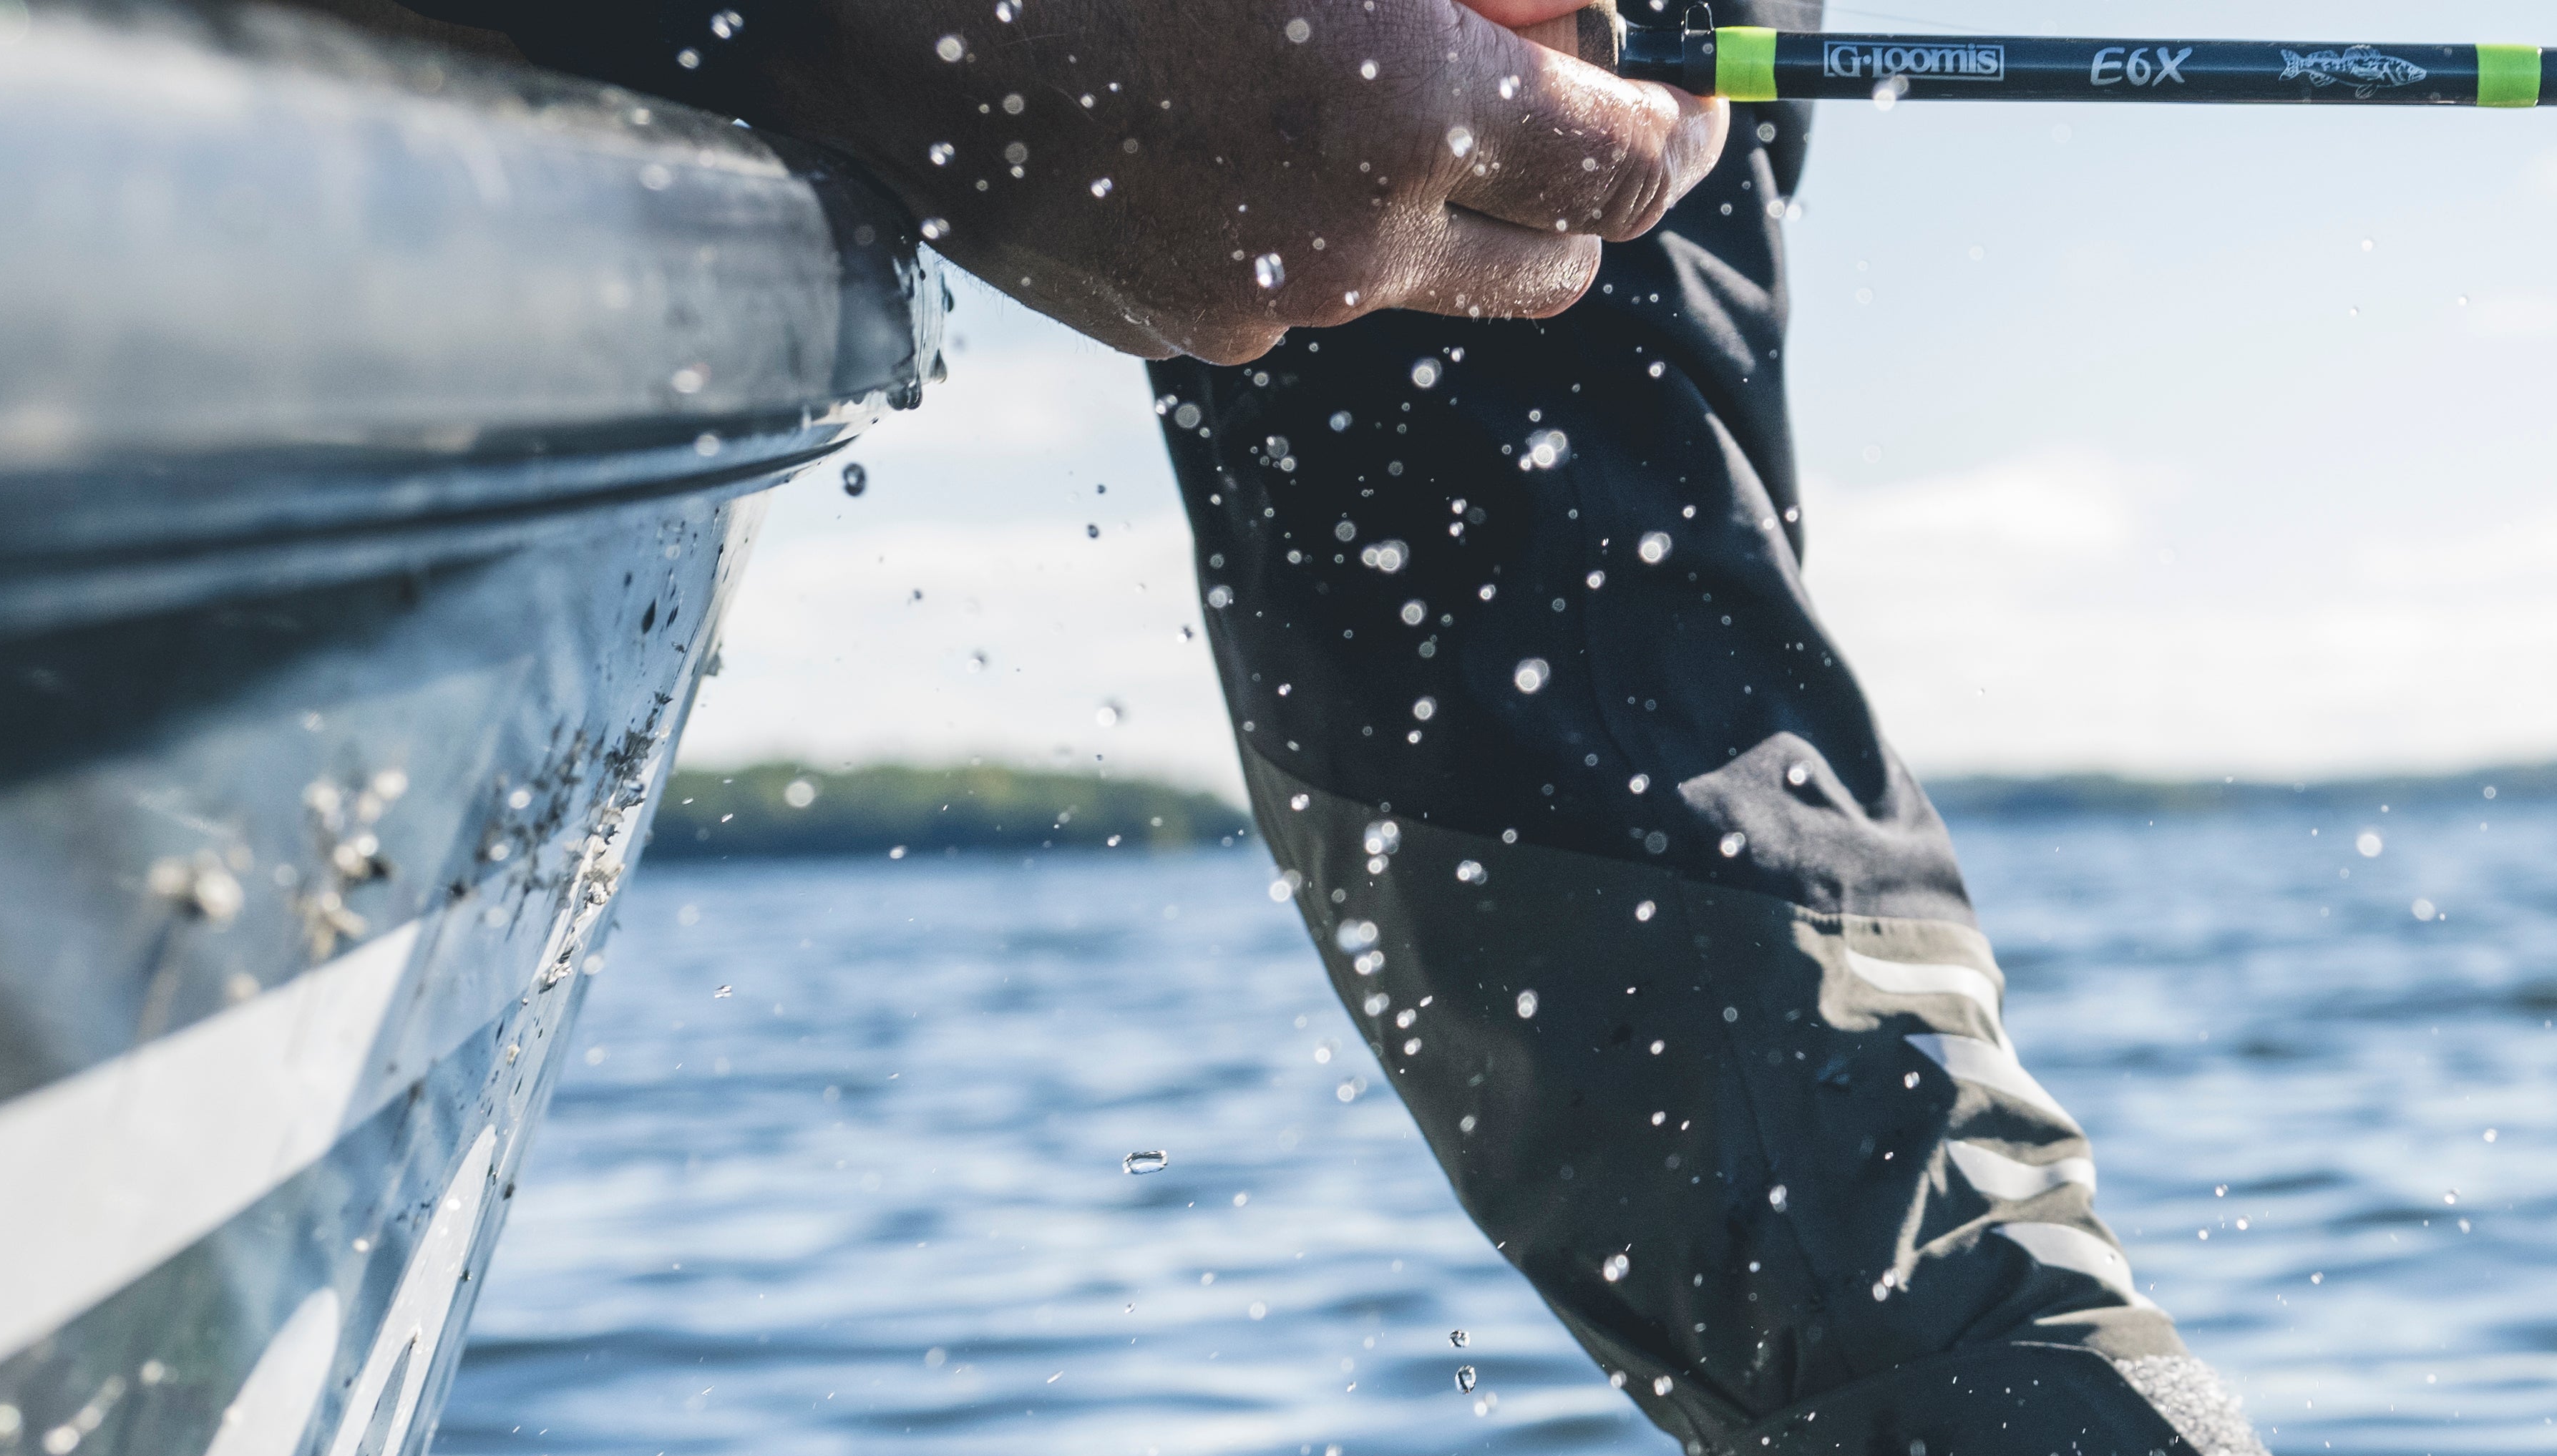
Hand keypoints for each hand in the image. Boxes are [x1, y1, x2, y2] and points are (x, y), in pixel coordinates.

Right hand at [749, 0, 1726, 352]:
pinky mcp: (1166, 323)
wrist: (864, 1)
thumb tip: (1554, 7)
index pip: (1625, 170)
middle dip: (1582, 197)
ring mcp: (1255, 303)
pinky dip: (1302, 218)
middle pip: (1553, 271)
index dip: (1684, 127)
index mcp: (1409, 110)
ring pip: (1414, 279)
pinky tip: (1230, 122)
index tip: (1692, 95)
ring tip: (1359, 91)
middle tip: (1568, 113)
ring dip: (1429, 203)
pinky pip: (1286, 288)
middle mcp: (1353, 238)